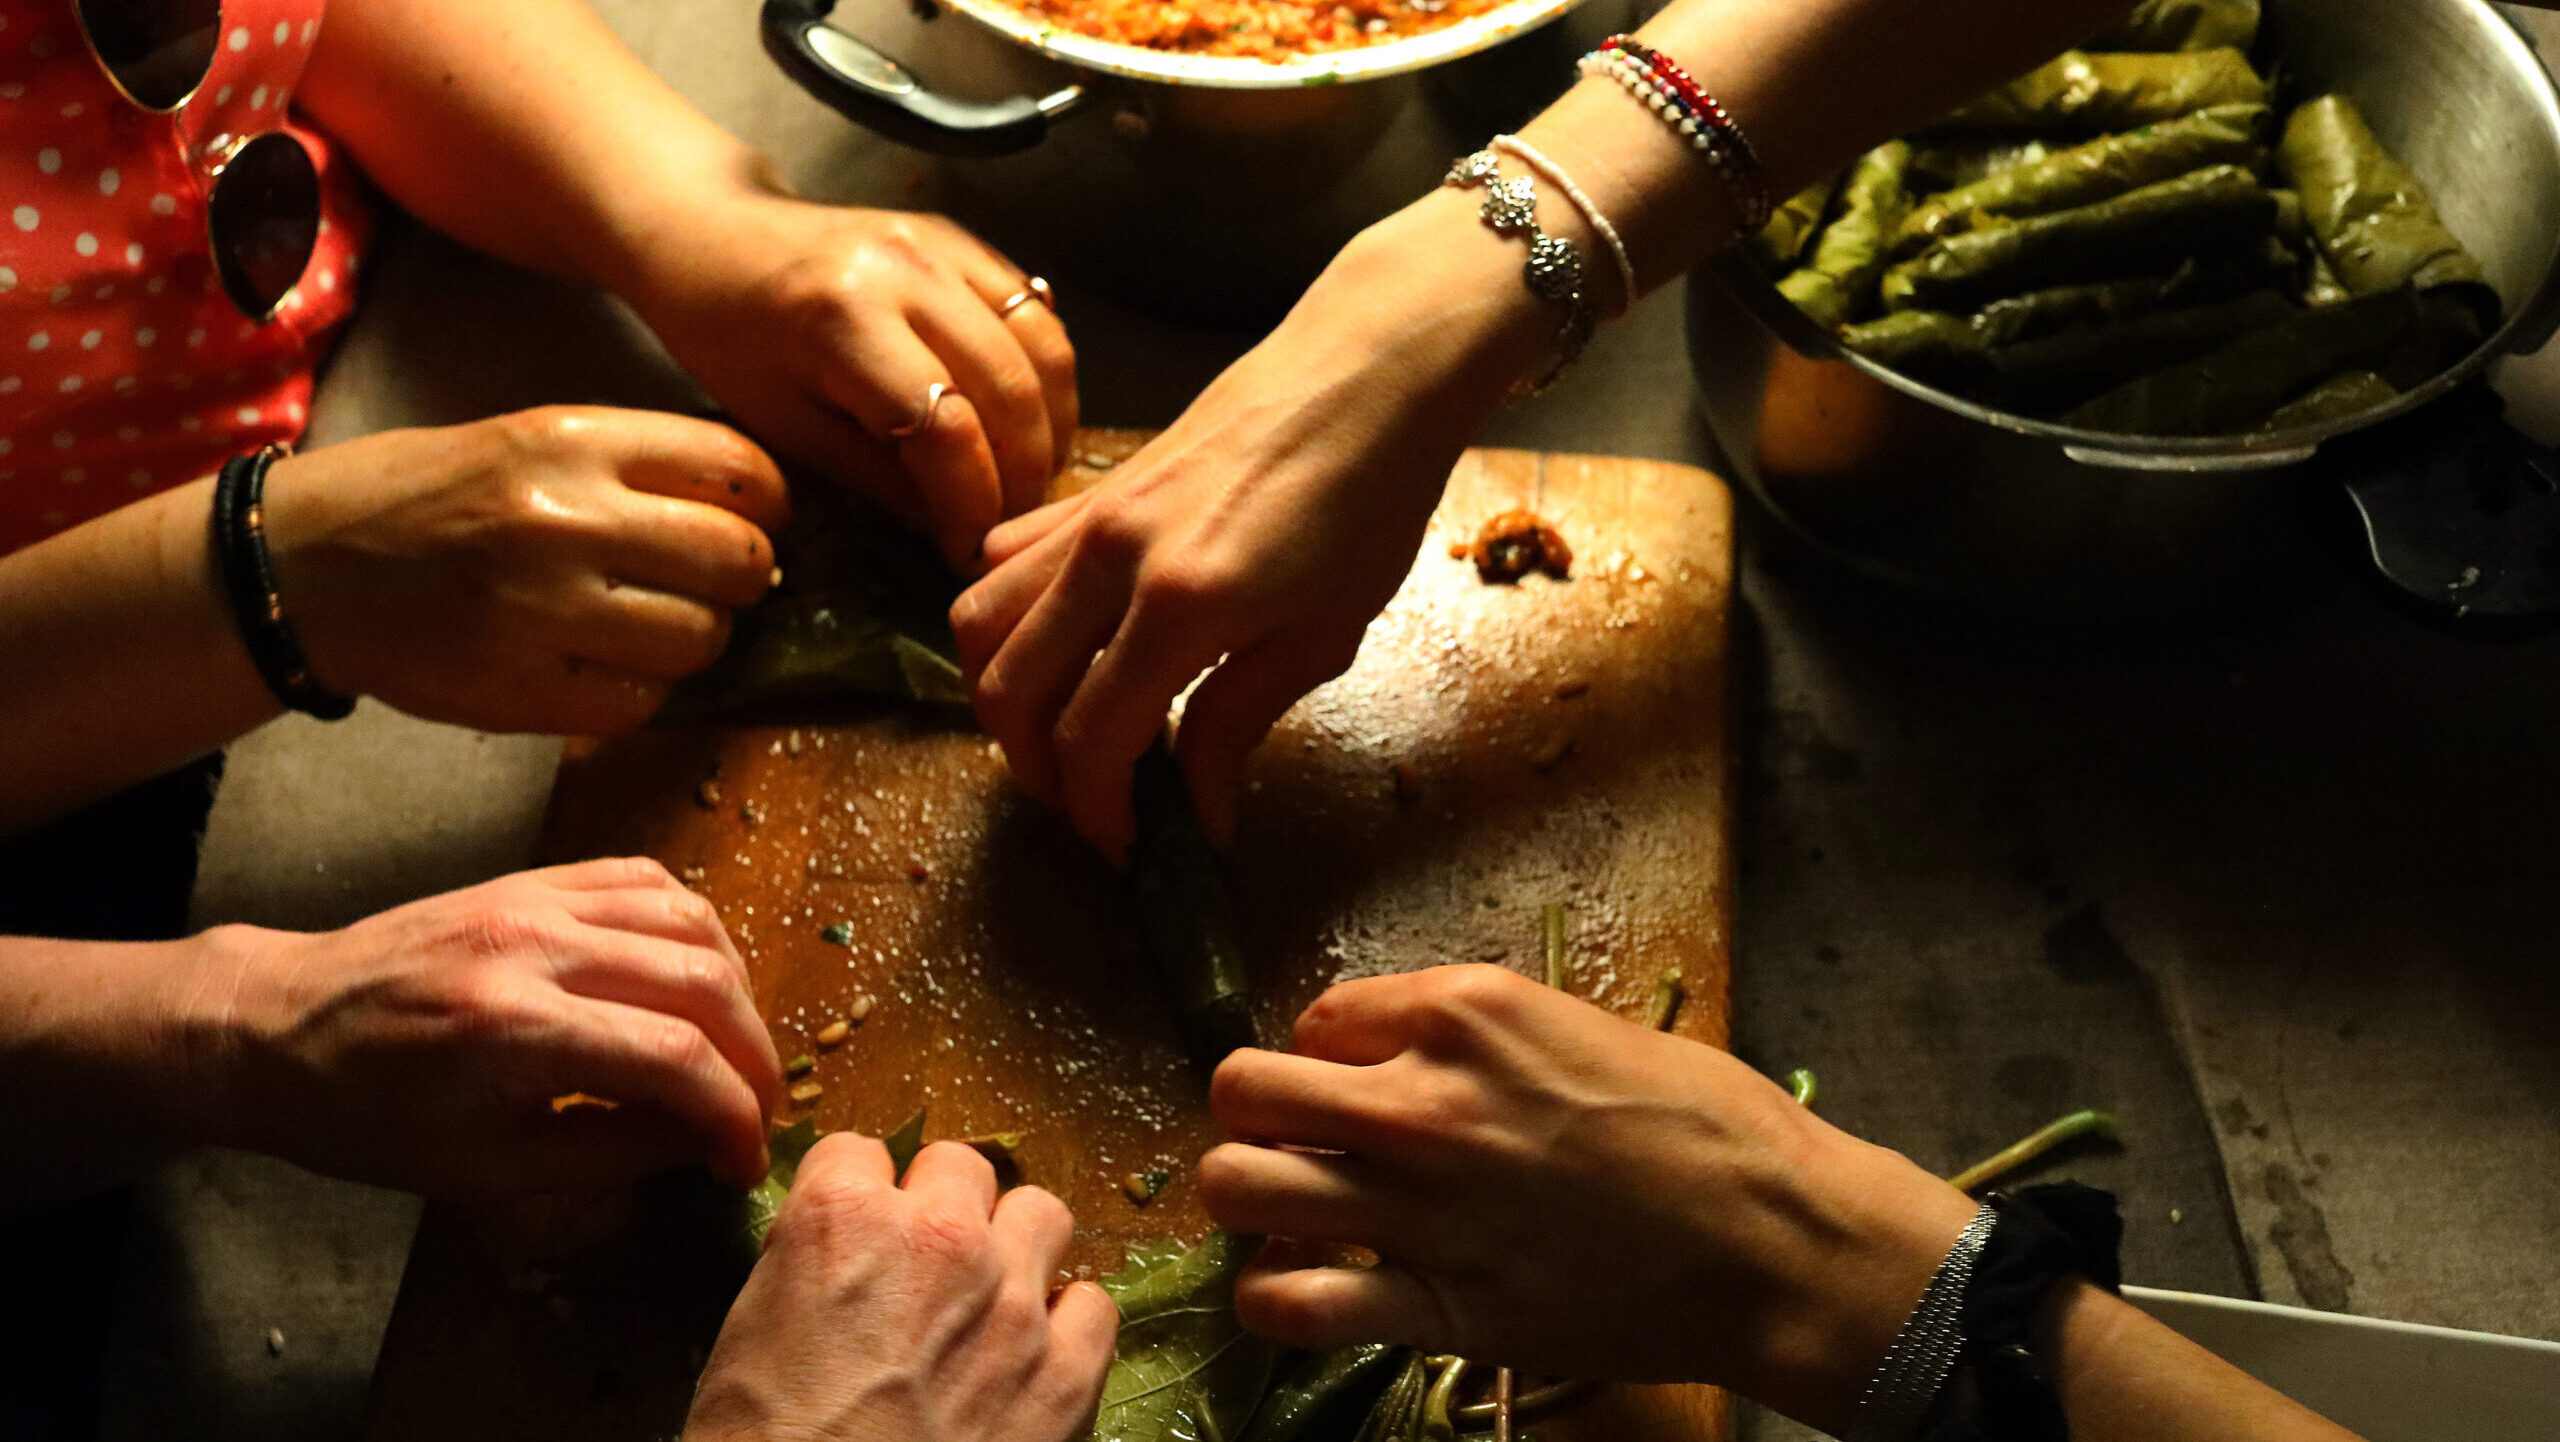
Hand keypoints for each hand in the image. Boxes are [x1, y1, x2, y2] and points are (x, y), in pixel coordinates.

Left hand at [191, 858, 782, 1194]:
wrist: (277, 1027)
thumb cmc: (367, 1117)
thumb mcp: (486, 1168)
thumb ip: (611, 1152)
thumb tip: (707, 1141)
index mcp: (511, 1029)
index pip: (676, 1058)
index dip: (735, 1114)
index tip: (746, 1159)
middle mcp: (534, 945)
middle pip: (703, 982)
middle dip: (755, 1057)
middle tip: (757, 1112)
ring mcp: (535, 896)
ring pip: (692, 918)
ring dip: (735, 989)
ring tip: (732, 1048)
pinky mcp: (533, 876)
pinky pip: (648, 879)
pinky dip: (694, 929)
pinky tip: (694, 976)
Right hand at [263, 406, 788, 736]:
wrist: (301, 564)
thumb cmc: (430, 495)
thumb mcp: (532, 437)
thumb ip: (639, 467)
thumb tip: (755, 516)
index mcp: (573, 441)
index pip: (739, 468)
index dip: (771, 504)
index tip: (761, 521)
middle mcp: (566, 520)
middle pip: (738, 560)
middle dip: (748, 577)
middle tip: (719, 583)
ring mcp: (543, 611)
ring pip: (700, 640)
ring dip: (698, 639)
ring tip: (657, 625)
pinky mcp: (520, 690)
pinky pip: (641, 702)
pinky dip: (642, 691)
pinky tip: (607, 666)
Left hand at [626, 189, 1076, 570]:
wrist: (714, 236)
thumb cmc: (732, 340)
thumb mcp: (788, 427)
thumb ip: (882, 479)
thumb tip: (960, 532)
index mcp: (845, 321)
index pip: (946, 428)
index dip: (972, 502)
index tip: (968, 553)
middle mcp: (907, 271)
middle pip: (1010, 389)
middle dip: (1023, 475)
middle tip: (1010, 529)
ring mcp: (942, 246)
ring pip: (1044, 349)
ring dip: (1052, 427)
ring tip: (1029, 480)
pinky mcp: (961, 240)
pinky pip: (1037, 312)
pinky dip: (1046, 377)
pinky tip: (1030, 422)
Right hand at [686, 1134, 1118, 1441]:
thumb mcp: (746, 1338)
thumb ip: (805, 1267)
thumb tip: (838, 1257)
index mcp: (841, 1220)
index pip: (858, 1151)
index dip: (856, 1193)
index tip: (858, 1225)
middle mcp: (938, 1239)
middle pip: (960, 1167)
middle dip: (941, 1207)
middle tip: (925, 1265)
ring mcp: (1013, 1302)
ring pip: (1043, 1214)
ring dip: (1016, 1248)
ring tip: (992, 1298)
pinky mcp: (1065, 1373)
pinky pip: (1095, 1306)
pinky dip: (1068, 1326)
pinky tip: (1035, 1358)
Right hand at [947, 201, 1548, 861]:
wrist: (1365, 375)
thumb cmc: (1367, 500)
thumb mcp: (1322, 635)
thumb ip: (1236, 723)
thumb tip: (1200, 816)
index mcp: (1180, 606)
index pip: (1090, 741)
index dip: (1100, 812)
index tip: (1131, 848)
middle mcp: (1110, 558)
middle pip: (1009, 691)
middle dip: (1037, 769)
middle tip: (1094, 802)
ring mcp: (1088, 517)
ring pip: (979, 624)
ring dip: (1002, 697)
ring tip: (1062, 733)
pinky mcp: (1088, 492)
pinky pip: (1002, 562)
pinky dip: (1007, 619)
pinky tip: (1062, 645)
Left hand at [1197, 965, 1979, 1434]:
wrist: (1774, 1242)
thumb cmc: (1707, 1128)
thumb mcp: (1584, 1027)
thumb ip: (1477, 1034)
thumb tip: (1403, 1048)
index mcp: (1463, 1014)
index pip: (1316, 1018)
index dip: (1327, 1056)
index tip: (1358, 1086)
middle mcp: (1422, 1100)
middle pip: (1241, 1089)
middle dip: (1257, 1114)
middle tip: (1301, 1142)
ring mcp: (1419, 1207)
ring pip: (1236, 1187)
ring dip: (1251, 1198)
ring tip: (1292, 1212)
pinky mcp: (1436, 1305)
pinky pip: (1288, 1304)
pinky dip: (1273, 1298)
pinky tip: (1306, 1287)